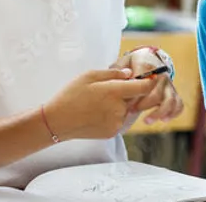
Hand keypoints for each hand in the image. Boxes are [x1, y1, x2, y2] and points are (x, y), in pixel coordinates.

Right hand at [43, 68, 158, 140]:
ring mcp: (117, 122)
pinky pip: (121, 120)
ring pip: (129, 110)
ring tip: (101, 102)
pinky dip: (115, 115)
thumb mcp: (89, 76)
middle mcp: (119, 109)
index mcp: (115, 92)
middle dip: (130, 93)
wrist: (57, 121)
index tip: (146, 79)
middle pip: (136, 98)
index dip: (148, 82)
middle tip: (111, 90)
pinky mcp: (113, 132)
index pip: (144, 87)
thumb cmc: (71, 95)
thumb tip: (130, 74)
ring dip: (122, 105)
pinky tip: (99, 113)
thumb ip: (113, 73)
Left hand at [113, 48, 183, 124]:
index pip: (144, 82)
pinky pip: (179, 104)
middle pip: (157, 94)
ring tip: (147, 121)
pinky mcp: (173, 93)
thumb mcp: (123, 61)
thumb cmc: (133, 64)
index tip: (126, 103)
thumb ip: (118, 70)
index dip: (135, 94)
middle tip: (131, 111)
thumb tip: (121, 78)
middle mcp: (161, 75)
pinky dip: (174, 113)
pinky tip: (164, 119)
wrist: (149, 58)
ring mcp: (169, 85)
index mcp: (148, 66)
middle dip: (144, 105)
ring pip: (170, 100)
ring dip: (159, 112)